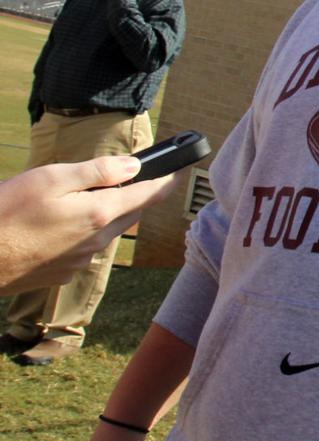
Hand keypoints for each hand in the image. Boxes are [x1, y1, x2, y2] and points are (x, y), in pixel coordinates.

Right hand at [0, 157, 175, 293]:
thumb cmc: (5, 214)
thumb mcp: (50, 179)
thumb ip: (97, 172)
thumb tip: (134, 166)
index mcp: (99, 215)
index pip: (148, 195)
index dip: (166, 180)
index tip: (179, 169)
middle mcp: (97, 242)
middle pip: (129, 214)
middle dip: (134, 195)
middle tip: (130, 177)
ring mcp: (79, 261)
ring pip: (106, 232)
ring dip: (104, 214)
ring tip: (79, 197)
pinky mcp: (61, 274)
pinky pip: (83, 248)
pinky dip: (80, 232)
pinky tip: (55, 224)